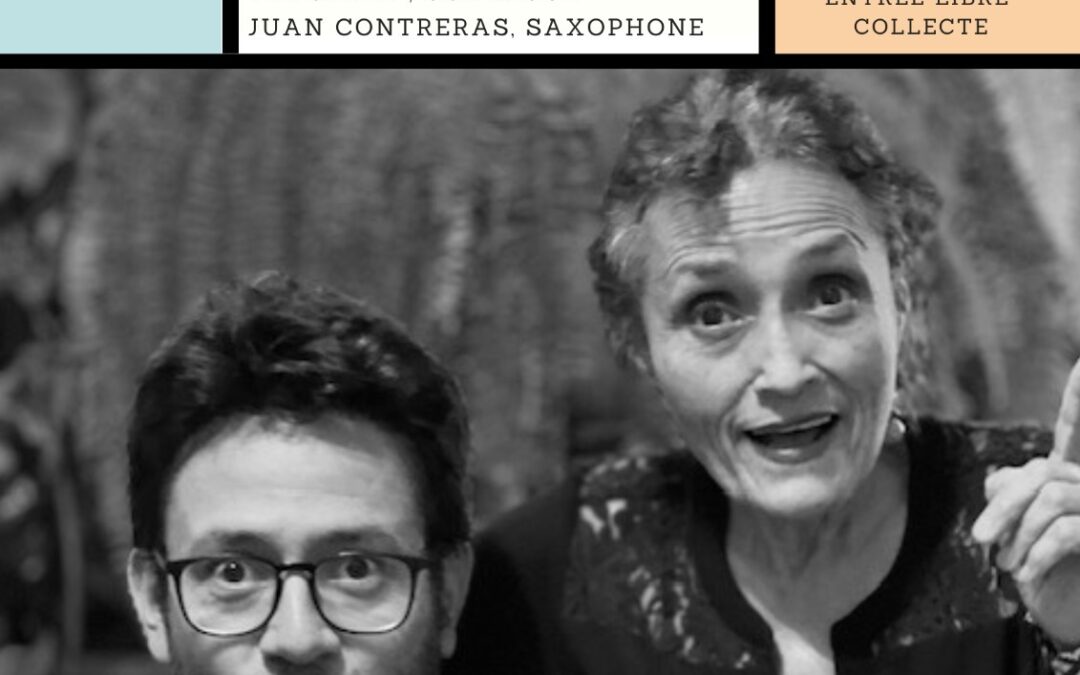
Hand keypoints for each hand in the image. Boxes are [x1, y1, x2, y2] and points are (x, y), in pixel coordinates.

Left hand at [972, 357, 1079, 647]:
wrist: (1075, 617)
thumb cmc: (1054, 573)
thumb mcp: (1026, 532)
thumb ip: (1015, 496)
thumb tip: (996, 479)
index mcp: (1073, 476)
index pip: (1074, 426)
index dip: (1078, 397)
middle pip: (1041, 473)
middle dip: (1004, 507)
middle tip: (979, 540)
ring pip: (1050, 498)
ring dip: (1019, 535)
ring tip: (1007, 565)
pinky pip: (1066, 530)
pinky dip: (1038, 552)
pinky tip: (1027, 574)